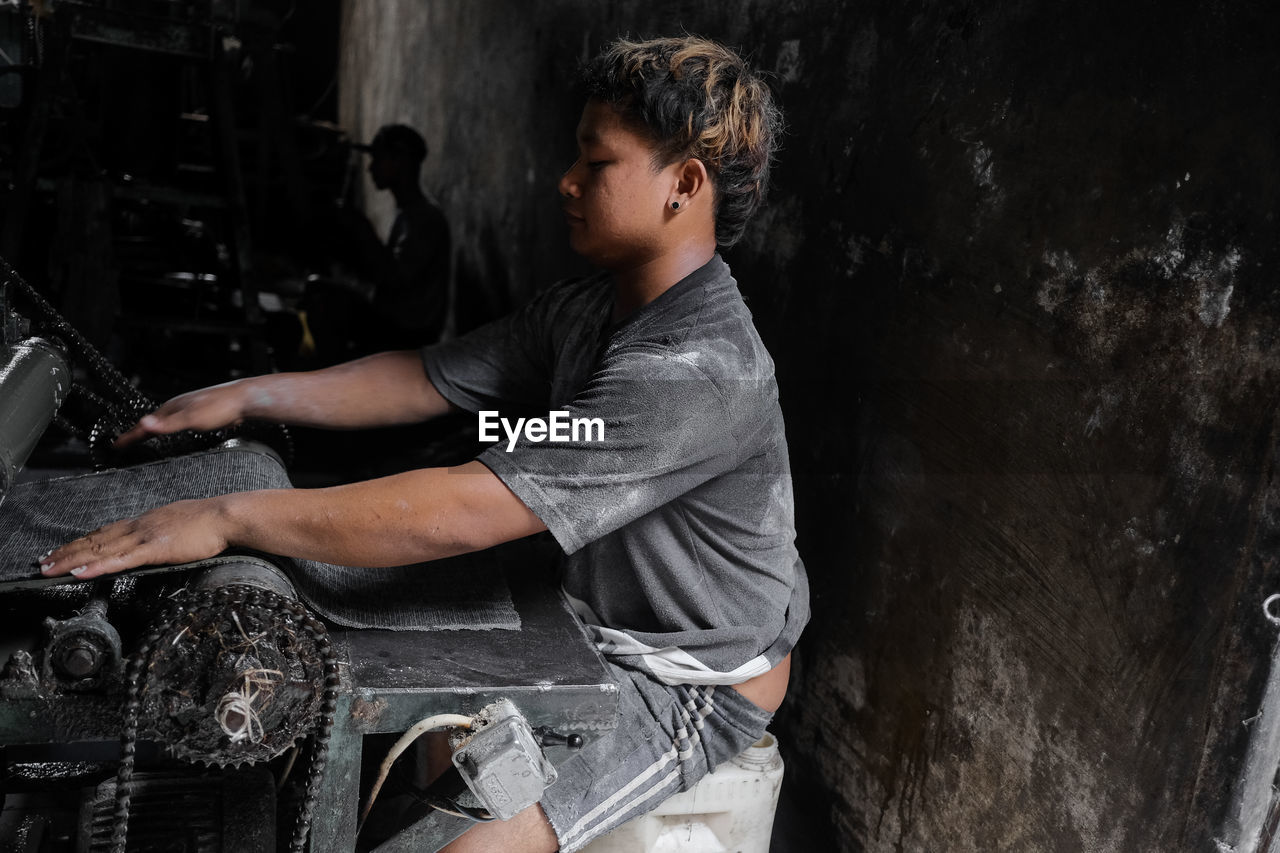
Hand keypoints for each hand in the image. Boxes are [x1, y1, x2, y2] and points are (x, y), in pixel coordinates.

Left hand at [37, 498, 232, 580]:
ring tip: (50, 569)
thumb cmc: (211, 522)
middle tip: (43, 562)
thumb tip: (155, 543)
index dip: (83, 542)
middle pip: (96, 540)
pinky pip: (120, 559)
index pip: (106, 532)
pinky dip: (97, 566)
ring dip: (72, 560)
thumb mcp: (180, 525)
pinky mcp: (154, 548)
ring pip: (100, 550)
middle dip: (67, 551)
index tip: (64, 550)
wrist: (226, 515)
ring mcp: (144, 536)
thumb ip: (163, 534)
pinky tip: (81, 573)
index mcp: (146, 521)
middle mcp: (139, 526)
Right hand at [114, 382, 248, 447]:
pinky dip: (169, 430)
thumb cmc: (221, 407)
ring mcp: (189, 409)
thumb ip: (168, 424)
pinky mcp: (201, 414)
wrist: (244, 399)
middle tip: (123, 443)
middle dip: (137, 433)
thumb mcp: (191, 418)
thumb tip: (143, 424)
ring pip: (165, 422)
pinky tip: (175, 432)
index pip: (145, 425)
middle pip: (152, 423)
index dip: (130, 436)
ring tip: (143, 438)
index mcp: (172, 408)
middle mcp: (178, 407)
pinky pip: (178, 424)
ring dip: (153, 430)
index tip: (115, 445)